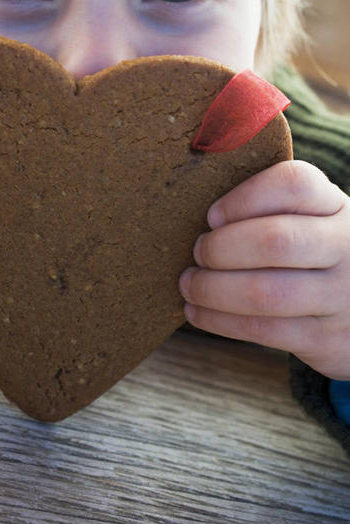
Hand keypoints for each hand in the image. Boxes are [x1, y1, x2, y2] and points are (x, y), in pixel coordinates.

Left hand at [179, 160, 349, 378]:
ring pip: (265, 293)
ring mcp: (340, 296)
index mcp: (335, 205)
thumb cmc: (315, 251)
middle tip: (197, 252)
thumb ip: (269, 206)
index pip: (294, 184)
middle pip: (275, 241)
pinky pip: (263, 330)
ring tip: (189, 284)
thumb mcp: (310, 218)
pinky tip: (198, 312)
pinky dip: (220, 321)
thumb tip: (198, 210)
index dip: (244, 197)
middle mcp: (346, 246)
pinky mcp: (327, 339)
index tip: (212, 215)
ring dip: (213, 289)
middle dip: (221, 248)